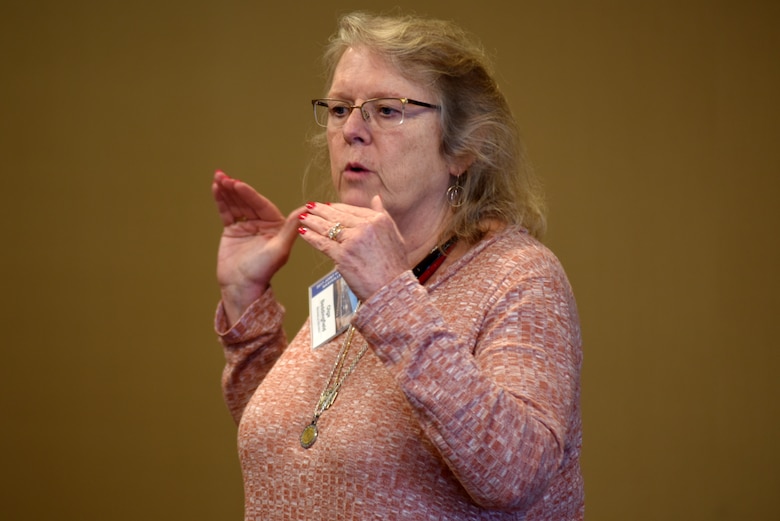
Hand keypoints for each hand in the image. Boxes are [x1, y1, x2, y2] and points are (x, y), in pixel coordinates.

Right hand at [212, 170, 299, 320]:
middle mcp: (262, 223)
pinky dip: (221, 201)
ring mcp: (247, 226)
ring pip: (236, 204)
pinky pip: (227, 212)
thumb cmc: (262, 272)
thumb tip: (307, 208)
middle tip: (224, 177)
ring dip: (227, 191)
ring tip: (217, 178)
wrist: (241, 287)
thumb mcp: (279, 249)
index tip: (238, 184)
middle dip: (235, 189)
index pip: (262, 205)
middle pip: (248, 201)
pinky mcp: (233, 230)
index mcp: (276, 226)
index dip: (249, 194)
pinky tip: (216, 188)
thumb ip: (291, 227)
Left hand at [297, 196, 409, 300]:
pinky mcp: (342, 255)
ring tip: (304, 217)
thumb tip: (376, 198)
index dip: (337, 207)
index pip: (352, 210)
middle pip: (338, 216)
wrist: (392, 289)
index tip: (327, 206)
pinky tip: (303, 232)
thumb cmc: (395, 267)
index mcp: (378, 220)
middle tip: (310, 206)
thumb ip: (383, 215)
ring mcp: (353, 241)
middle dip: (320, 210)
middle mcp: (366, 227)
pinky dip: (311, 237)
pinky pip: (322, 243)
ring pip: (328, 227)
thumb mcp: (395, 235)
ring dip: (312, 221)